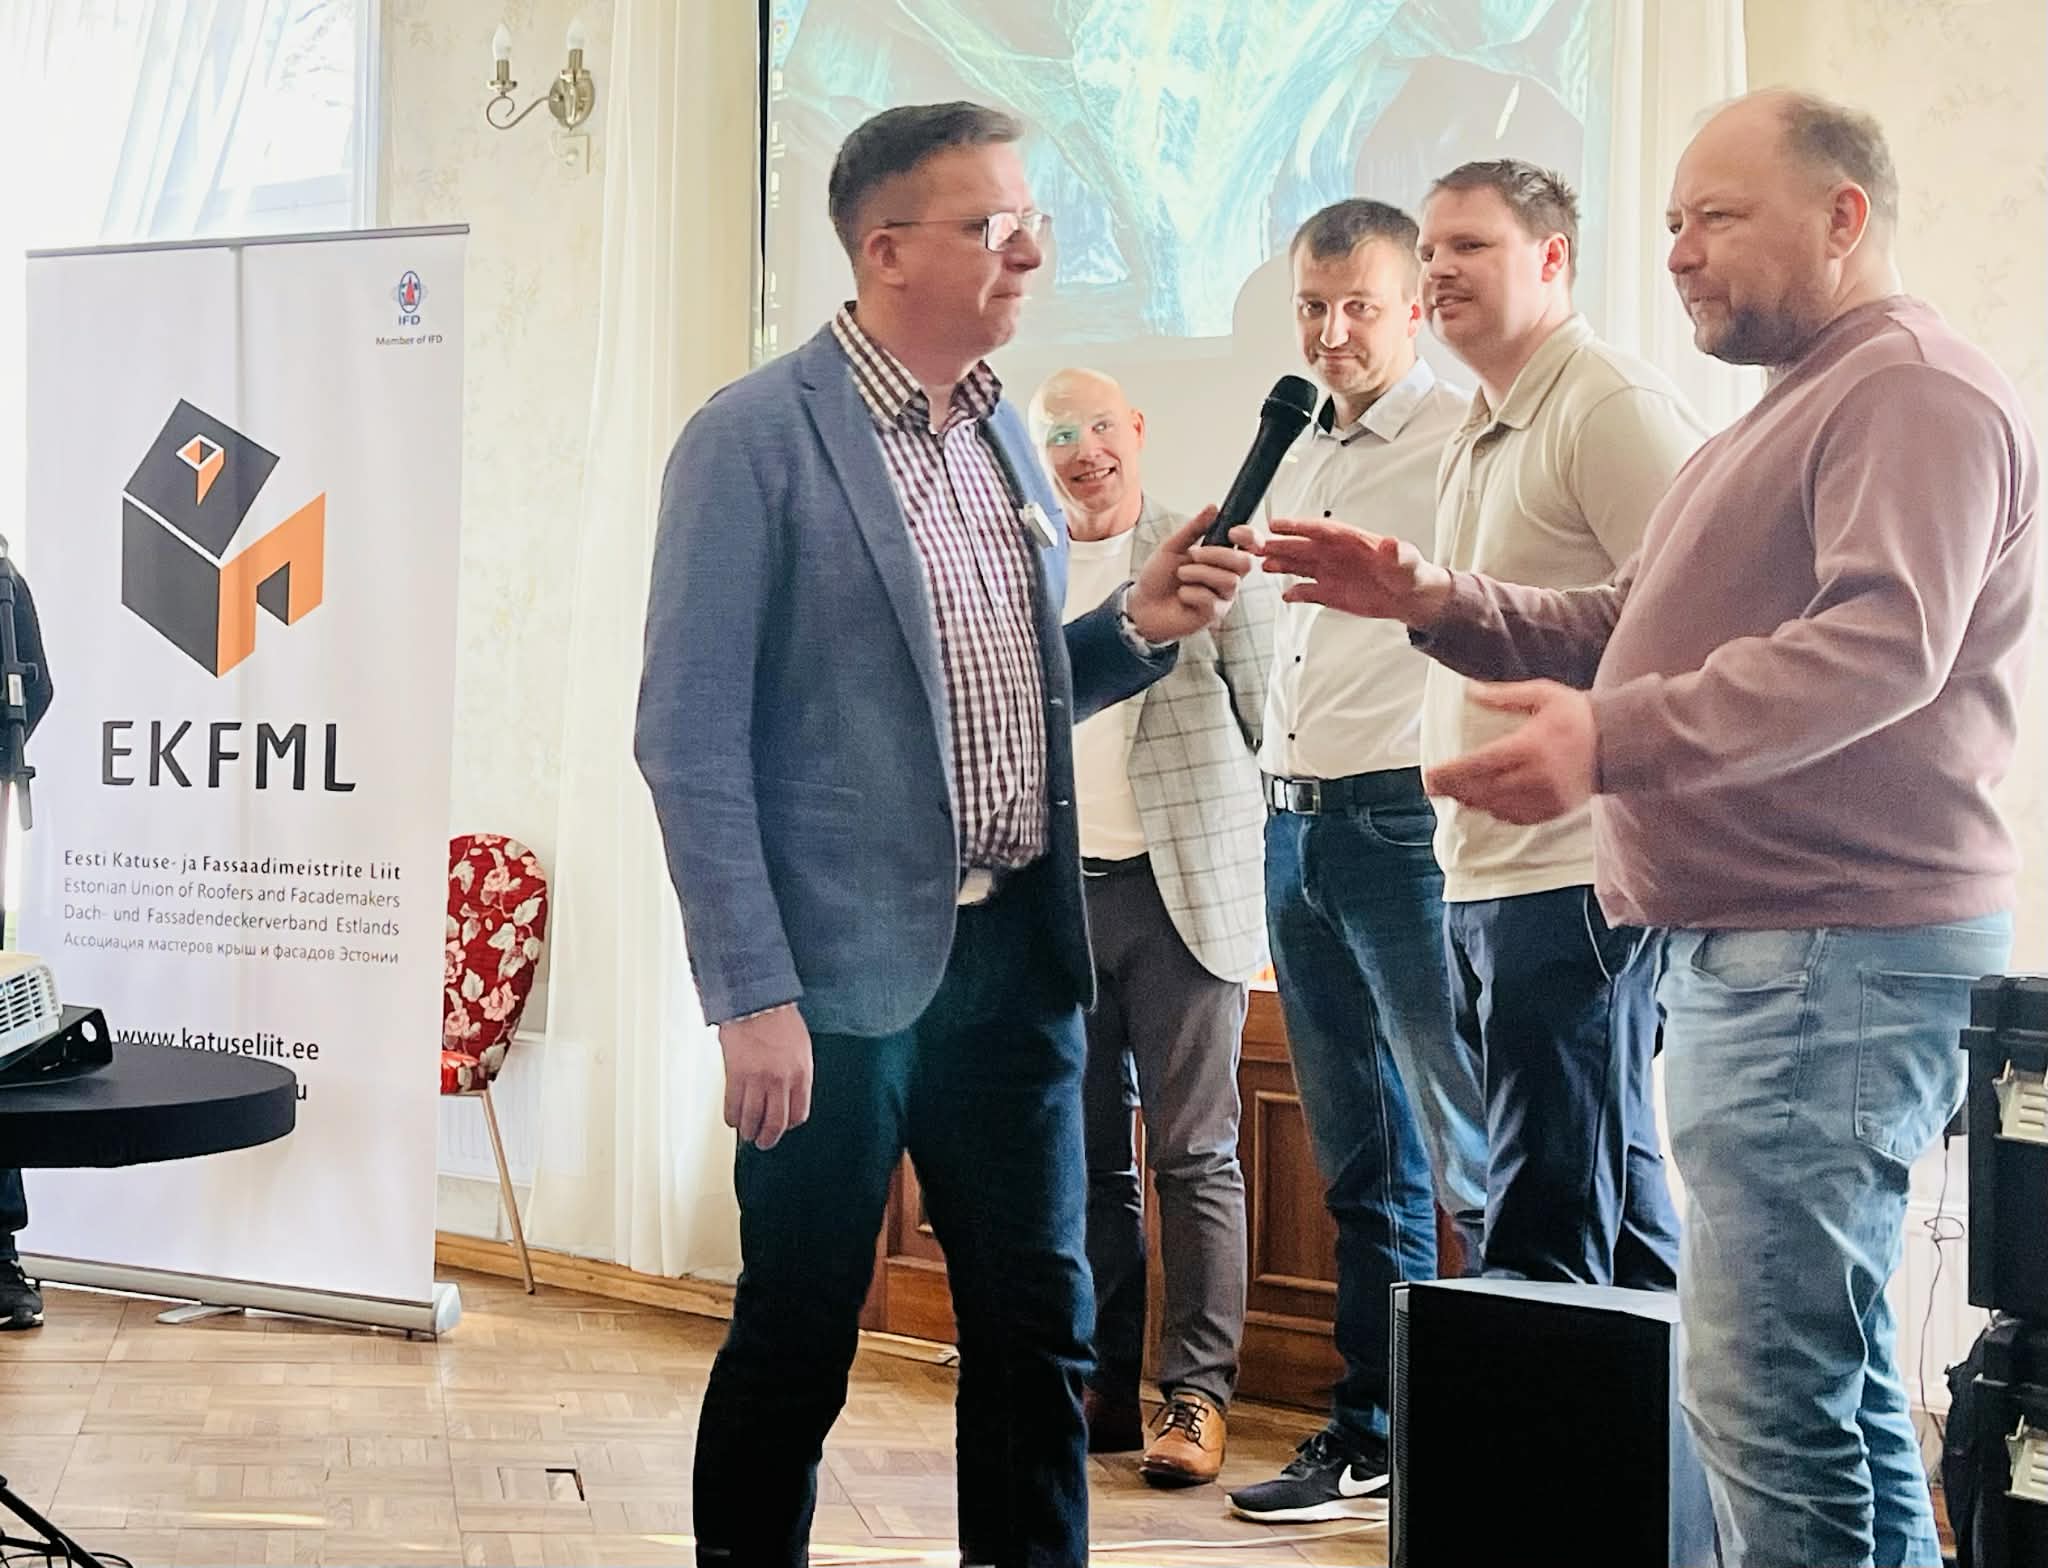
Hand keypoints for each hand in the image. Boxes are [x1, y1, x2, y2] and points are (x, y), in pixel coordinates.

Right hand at [717, 1003, 812, 1149]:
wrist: (757, 1000)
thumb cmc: (780, 1019)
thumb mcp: (801, 1048)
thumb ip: (797, 1073)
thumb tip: (788, 1094)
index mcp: (802, 1073)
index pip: (799, 1113)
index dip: (789, 1125)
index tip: (783, 1127)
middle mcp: (781, 1080)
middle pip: (776, 1123)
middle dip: (768, 1138)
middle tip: (763, 1142)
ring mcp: (758, 1079)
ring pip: (752, 1118)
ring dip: (748, 1131)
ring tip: (746, 1134)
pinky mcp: (736, 1075)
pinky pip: (732, 1106)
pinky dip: (731, 1117)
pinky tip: (732, 1119)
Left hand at [1125, 506, 1252, 643]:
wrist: (1142, 606)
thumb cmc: (1159, 578)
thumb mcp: (1173, 546)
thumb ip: (1194, 528)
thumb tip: (1213, 507)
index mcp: (1222, 558)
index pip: (1251, 545)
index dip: (1250, 537)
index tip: (1233, 532)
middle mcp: (1227, 576)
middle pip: (1245, 563)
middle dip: (1217, 555)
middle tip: (1192, 554)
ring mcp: (1222, 597)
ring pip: (1229, 581)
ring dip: (1200, 573)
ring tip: (1181, 575)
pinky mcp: (1213, 615)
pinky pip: (1211, 600)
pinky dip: (1191, 593)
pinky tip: (1182, 595)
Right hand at [1234, 517, 1451, 626]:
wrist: (1411, 597)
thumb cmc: (1411, 574)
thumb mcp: (1407, 563)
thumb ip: (1398, 554)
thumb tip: (1392, 544)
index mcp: (1350, 540)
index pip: (1319, 529)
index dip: (1297, 526)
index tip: (1276, 524)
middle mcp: (1335, 554)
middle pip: (1300, 545)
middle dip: (1277, 543)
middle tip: (1253, 541)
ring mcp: (1330, 572)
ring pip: (1298, 565)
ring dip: (1280, 565)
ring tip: (1261, 564)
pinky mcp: (1330, 592)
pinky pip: (1308, 591)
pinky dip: (1296, 593)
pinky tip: (1285, 596)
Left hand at [1423, 681, 1595, 825]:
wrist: (1619, 741)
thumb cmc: (1577, 714)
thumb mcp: (1542, 694)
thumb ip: (1503, 695)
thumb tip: (1469, 690)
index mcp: (1529, 746)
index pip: (1480, 764)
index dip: (1451, 774)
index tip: (1430, 776)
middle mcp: (1536, 776)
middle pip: (1483, 789)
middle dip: (1455, 789)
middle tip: (1434, 787)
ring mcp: (1546, 796)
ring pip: (1498, 807)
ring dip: (1473, 801)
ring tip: (1455, 793)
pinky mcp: (1555, 809)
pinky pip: (1518, 817)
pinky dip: (1498, 812)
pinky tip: (1484, 803)